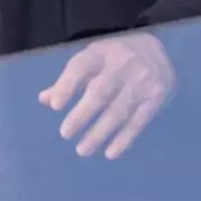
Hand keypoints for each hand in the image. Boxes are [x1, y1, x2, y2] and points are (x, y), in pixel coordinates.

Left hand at [38, 33, 175, 159]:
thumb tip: (45, 100)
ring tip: (82, 150)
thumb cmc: (113, 56)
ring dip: (99, 134)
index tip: (54, 106)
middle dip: (81, 115)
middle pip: (100, 92)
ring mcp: (142, 81)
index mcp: (100, 52)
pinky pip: (138, 121)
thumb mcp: (90, 58)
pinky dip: (124, 139)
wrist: (155, 47)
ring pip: (118, 111)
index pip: (80, 68)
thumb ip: (69, 79)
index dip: (66, 86)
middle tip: (65, 133)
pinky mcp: (156, 97)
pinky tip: (110, 153)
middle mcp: (122, 65)